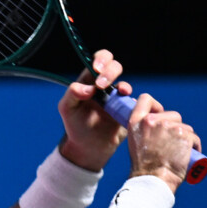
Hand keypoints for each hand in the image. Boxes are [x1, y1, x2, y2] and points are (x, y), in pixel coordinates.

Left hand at [57, 50, 130, 171]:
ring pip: (127, 85)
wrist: (89, 148)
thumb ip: (72, 95)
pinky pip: (139, 103)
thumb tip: (88, 89)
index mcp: (90, 81)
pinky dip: (139, 102)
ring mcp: (119, 99)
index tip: (97, 69)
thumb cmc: (75, 126)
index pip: (98, 60)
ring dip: (125, 87)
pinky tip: (132, 109)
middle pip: (115, 67)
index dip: (101, 59)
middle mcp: (106, 87)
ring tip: (121, 94)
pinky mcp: (129, 111)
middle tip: (102, 86)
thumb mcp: (67, 109)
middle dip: (111, 71)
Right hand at [126, 93, 201, 192]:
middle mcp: (152, 121)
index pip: (145, 99)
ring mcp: (169, 127)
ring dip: (185, 138)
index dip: (155, 104)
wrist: (153, 179)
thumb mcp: (135, 142)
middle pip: (172, 115)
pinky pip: (194, 138)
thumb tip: (156, 124)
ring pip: (185, 127)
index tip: (160, 113)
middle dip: (176, 126)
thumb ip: (143, 130)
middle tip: (171, 143)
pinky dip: (194, 146)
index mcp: (137, 122)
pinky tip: (189, 155)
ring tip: (179, 152)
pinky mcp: (184, 135)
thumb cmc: (144, 166)